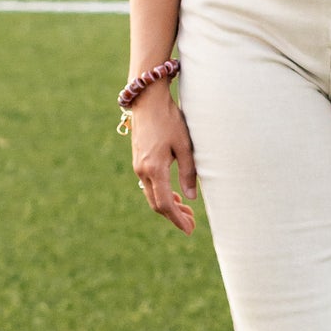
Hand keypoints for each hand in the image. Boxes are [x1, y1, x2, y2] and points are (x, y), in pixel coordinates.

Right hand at [129, 85, 197, 233]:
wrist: (148, 100)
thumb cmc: (170, 119)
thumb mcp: (185, 145)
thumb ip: (188, 172)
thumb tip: (191, 198)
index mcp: (154, 168)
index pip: (165, 203)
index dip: (177, 218)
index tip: (189, 229)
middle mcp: (142, 170)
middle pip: (156, 203)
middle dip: (174, 215)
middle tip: (191, 224)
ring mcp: (138, 166)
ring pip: (151, 195)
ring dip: (168, 205)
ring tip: (186, 212)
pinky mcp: (139, 161)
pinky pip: (149, 185)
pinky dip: (161, 194)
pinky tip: (174, 195)